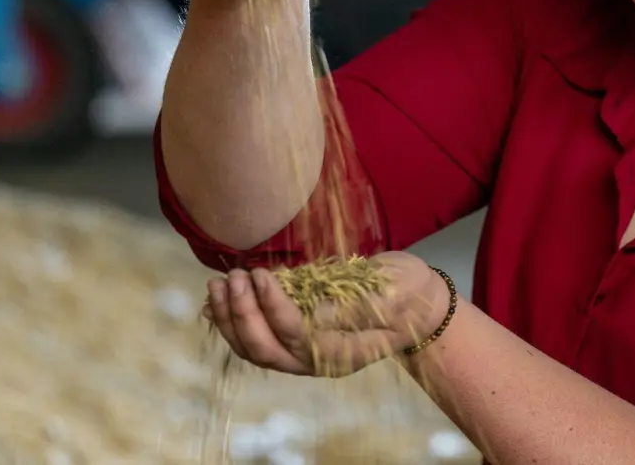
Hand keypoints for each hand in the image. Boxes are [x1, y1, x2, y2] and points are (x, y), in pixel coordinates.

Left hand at [205, 252, 452, 377]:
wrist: (416, 304)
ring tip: (217, 284)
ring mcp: (302, 354)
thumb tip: (313, 311)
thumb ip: (352, 305)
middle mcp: (316, 360)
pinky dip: (232, 321)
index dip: (272, 307)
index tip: (261, 274)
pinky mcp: (293, 340)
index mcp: (342, 352)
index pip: (295, 335)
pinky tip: (218, 299)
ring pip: (253, 349)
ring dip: (230, 318)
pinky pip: (255, 340)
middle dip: (243, 314)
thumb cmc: (408, 293)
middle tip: (235, 276)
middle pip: (265, 350)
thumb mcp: (390, 292)